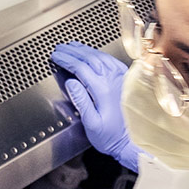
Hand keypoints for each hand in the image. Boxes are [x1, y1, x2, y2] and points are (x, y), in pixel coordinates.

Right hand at [51, 43, 137, 170]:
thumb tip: (70, 82)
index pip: (80, 68)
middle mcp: (113, 81)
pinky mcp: (125, 80)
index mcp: (103, 90)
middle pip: (90, 58)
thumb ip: (80, 101)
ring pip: (100, 56)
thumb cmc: (111, 136)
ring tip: (72, 47)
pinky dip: (98, 53)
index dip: (66, 60)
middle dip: (72, 51)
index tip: (56, 56)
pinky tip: (92, 53)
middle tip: (60, 48)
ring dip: (85, 50)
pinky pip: (110, 60)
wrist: (132, 142)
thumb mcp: (91, 124)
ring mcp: (121, 78)